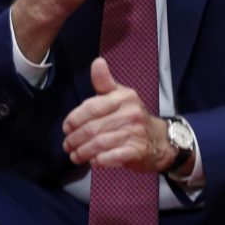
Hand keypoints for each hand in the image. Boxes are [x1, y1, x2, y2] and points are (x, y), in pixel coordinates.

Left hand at [64, 57, 172, 172]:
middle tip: (67, 145)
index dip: (74, 119)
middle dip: (75, 139)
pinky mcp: (137, 151)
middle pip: (93, 128)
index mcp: (124, 97)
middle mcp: (130, 113)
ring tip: (75, 155)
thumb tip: (97, 62)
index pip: (92, 107)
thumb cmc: (132, 116)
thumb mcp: (120, 96)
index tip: (66, 128)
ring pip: (100, 144)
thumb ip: (104, 82)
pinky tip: (92, 161)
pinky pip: (112, 157)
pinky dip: (99, 160)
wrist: (159, 140)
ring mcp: (135, 133)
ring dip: (83, 152)